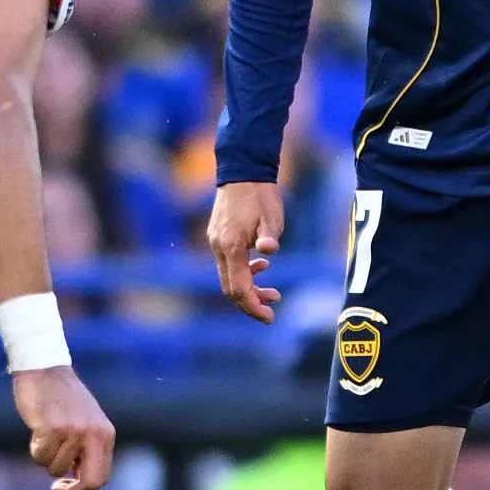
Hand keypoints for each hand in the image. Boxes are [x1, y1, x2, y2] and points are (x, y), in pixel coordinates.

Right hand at [12, 364, 116, 489]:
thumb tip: (77, 481)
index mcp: (105, 434)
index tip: (64, 488)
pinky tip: (38, 427)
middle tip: (56, 489)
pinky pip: (39, 455)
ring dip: (45, 457)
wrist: (44, 369)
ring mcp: (74, 431)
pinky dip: (35, 447)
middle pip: (90, 482)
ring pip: (55, 467)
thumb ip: (86, 449)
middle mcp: (94, 434)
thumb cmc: (62, 399)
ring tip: (46, 434)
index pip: (101, 477)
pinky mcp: (52, 428)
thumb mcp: (84, 423)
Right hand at [206, 179, 285, 324]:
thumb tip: (268, 252)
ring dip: (249, 287)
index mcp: (231, 246)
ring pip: (228, 276)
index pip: (239, 288)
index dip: (253, 306)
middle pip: (230, 288)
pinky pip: (228, 263)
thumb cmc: (260, 195)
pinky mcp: (218, 236)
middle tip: (272, 309)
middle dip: (251, 302)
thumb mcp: (271, 216)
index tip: (270, 317)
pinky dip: (244, 271)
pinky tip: (261, 266)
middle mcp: (219, 247)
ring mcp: (216, 242)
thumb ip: (269, 236)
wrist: (242, 172)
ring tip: (273, 292)